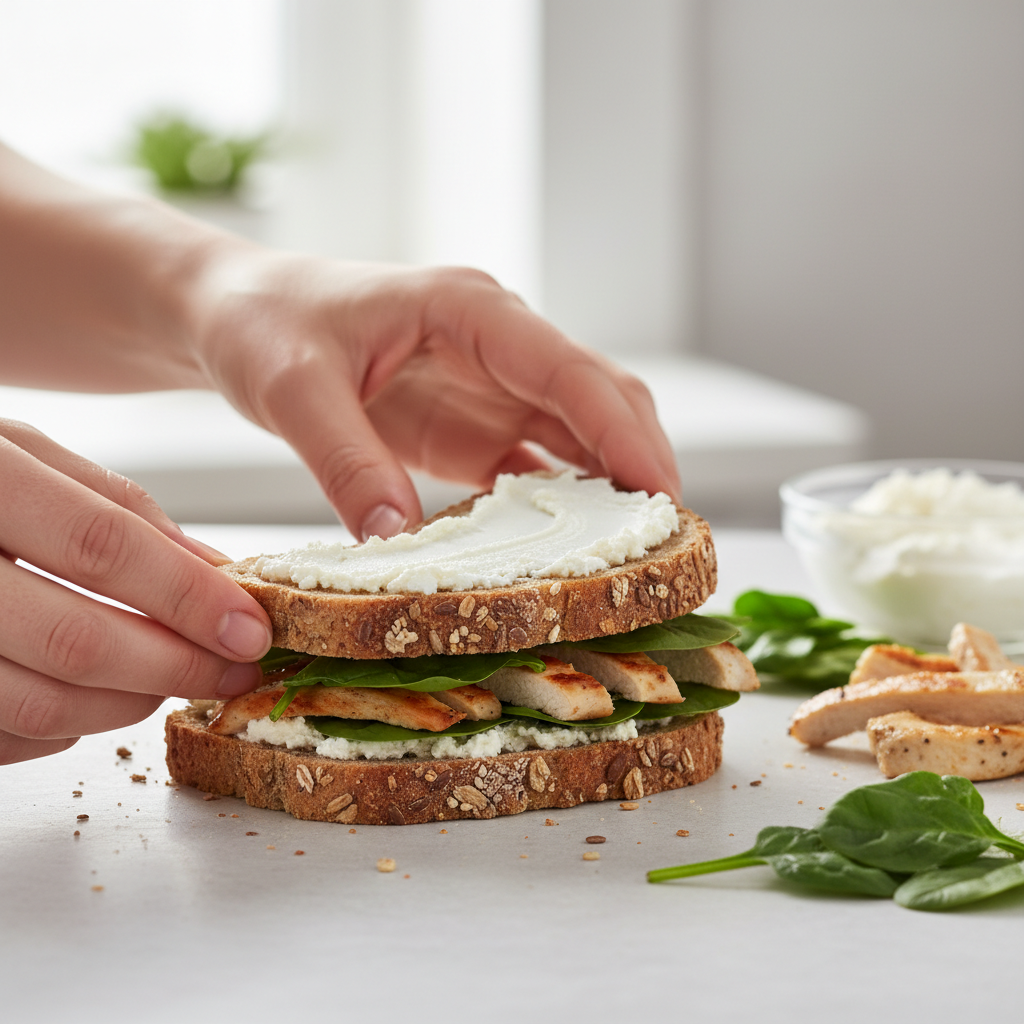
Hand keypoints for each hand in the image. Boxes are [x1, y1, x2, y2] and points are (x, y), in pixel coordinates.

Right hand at [0, 419, 271, 764]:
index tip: (251, 629)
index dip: (188, 596)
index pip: (101, 546)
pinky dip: (65, 726)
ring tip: (172, 678)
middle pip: (75, 640)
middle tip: (236, 671)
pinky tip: (93, 694)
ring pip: (38, 704)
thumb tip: (217, 570)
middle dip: (176, 666)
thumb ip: (115, 507)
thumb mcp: (19, 454)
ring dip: (129, 702)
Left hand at [189, 254, 680, 539]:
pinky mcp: (472, 428)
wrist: (237, 315)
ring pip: (580, 435)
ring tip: (641, 553)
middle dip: (641, 461)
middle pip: (598, 399)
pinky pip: (535, 468)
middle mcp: (495, 346)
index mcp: (468, 311)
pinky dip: (562, 506)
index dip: (622, 430)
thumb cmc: (262, 323)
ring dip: (613, 487)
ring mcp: (489, 388)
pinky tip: (571, 551)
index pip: (568, 369)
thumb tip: (394, 541)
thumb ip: (343, 457)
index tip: (664, 491)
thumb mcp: (291, 386)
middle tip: (670, 537)